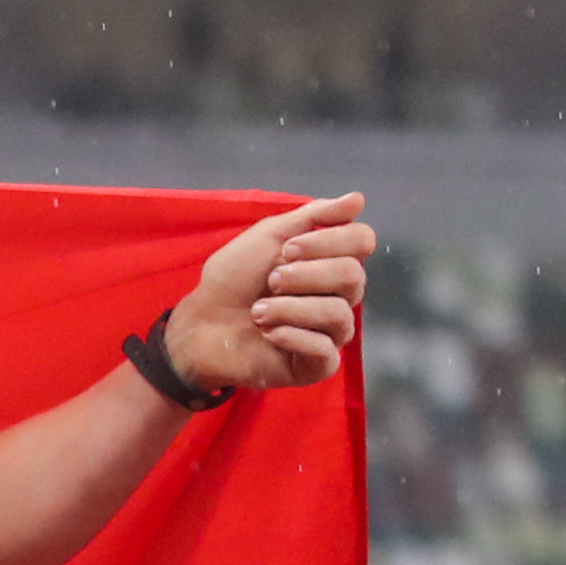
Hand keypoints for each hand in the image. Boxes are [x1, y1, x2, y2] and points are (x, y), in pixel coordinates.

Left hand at [163, 191, 375, 397]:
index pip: (362, 241)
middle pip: (354, 276)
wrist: (203, 324)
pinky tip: (268, 334)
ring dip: (291, 308)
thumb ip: (313, 216)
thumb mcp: (269, 236)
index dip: (329, 241)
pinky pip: (326, 351)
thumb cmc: (234, 279)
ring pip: (339, 314)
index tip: (287, 249)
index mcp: (331, 261)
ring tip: (259, 312)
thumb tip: (358, 199)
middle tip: (270, 281)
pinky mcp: (317, 365)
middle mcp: (339, 295)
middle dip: (306, 275)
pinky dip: (293, 337)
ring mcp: (330, 332)